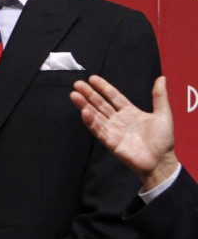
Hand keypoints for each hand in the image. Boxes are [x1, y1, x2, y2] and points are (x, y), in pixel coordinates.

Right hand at [70, 75, 178, 189]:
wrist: (161, 160)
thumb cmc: (162, 139)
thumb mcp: (163, 114)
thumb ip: (159, 96)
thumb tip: (161, 78)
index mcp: (129, 112)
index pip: (113, 97)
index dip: (103, 87)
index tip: (92, 78)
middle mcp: (118, 120)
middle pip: (100, 104)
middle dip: (89, 94)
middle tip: (77, 84)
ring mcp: (112, 130)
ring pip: (96, 115)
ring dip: (84, 106)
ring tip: (74, 96)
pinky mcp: (110, 142)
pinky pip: (98, 130)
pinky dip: (91, 121)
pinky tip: (84, 112)